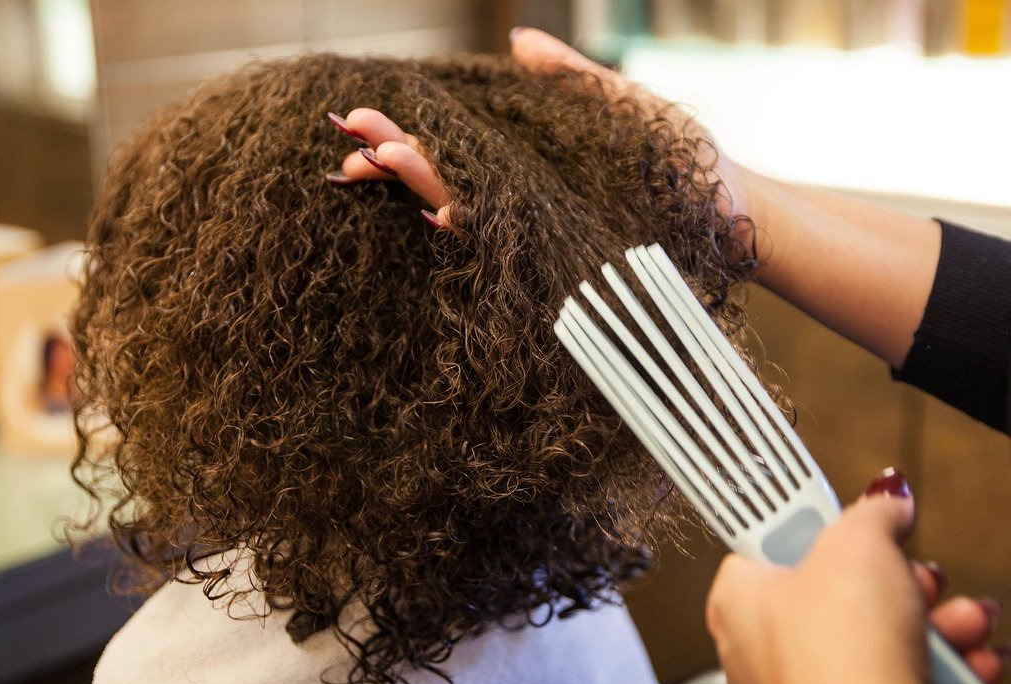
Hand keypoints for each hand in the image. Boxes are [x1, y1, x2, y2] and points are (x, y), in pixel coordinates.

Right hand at [326, 28, 755, 241]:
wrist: (731, 208)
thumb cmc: (678, 158)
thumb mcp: (618, 103)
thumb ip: (566, 76)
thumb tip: (517, 40)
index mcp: (528, 161)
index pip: (453, 145)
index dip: (404, 134)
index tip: (359, 119)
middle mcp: (523, 197)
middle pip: (443, 175)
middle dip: (392, 158)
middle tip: (347, 142)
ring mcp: (539, 225)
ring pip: (464, 205)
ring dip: (418, 185)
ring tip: (374, 162)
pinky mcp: (561, 248)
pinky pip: (508, 240)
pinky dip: (471, 225)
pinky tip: (436, 209)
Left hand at [706, 472, 1002, 683]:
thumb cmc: (837, 649)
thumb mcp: (858, 543)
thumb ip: (873, 512)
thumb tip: (886, 498)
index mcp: (738, 600)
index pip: (768, 551)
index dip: (817, 534)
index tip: (848, 525)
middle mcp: (760, 653)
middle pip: (837, 598)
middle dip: (897, 584)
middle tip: (914, 576)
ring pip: (877, 645)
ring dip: (934, 627)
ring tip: (958, 619)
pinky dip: (940, 673)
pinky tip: (968, 662)